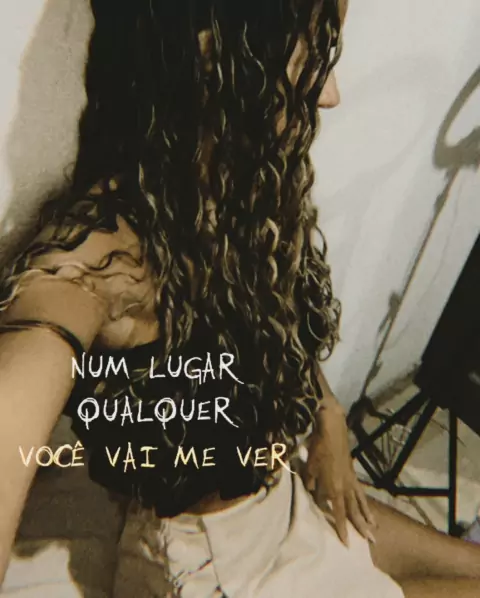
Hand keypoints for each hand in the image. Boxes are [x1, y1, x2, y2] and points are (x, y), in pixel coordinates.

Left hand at [302, 397, 376, 546]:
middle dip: (361, 527)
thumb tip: (314, 494)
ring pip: (360, 502)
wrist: (332, 430)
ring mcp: (351, 480)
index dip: (341, 528)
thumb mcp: (309, 468)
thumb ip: (312, 484)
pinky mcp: (353, 473)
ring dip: (367, 516)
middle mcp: (345, 487)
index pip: (338, 512)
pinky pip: (360, 491)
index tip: (347, 543)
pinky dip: (365, 501)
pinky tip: (366, 506)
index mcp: (334, 488)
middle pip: (354, 510)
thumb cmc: (318, 448)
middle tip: (371, 541)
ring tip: (374, 528)